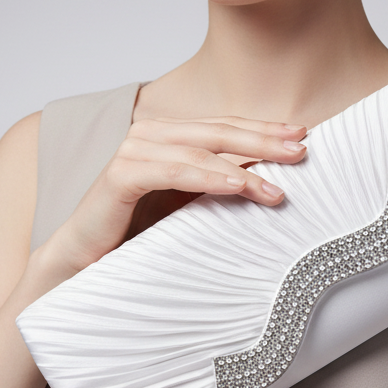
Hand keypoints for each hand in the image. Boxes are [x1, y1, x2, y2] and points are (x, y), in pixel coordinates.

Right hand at [44, 115, 308, 273]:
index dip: (263, 129)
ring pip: (201, 151)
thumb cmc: (138, 232)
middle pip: (218, 131)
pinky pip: (174, 171)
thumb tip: (271, 180)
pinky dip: (207, 177)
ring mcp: (134, 150)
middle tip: (301, 148)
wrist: (85, 260)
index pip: (225, 127)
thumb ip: (218, 183)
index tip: (302, 135)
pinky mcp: (121, 174)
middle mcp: (152, 135)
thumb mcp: (188, 204)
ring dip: (244, 165)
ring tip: (278, 185)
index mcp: (170, 137)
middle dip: (263, 139)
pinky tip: (237, 185)